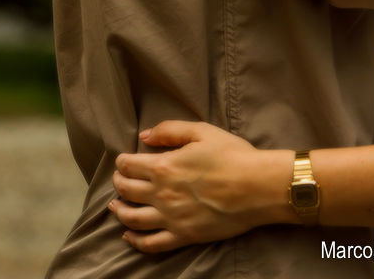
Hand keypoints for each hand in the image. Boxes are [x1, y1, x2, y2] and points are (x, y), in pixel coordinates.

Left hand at [110, 121, 291, 254]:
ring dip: (119, 211)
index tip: (123, 160)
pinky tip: (129, 237)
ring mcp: (171, 218)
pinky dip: (135, 241)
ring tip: (115, 207)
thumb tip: (144, 136)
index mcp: (164, 166)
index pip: (129, 165)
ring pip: (132, 219)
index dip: (122, 161)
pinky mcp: (183, 236)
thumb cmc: (233, 156)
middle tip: (119, 179)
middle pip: (126, 190)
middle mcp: (161, 194)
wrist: (258, 187)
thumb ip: (170, 130)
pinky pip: (151, 244)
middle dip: (118, 183)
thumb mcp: (202, 131)